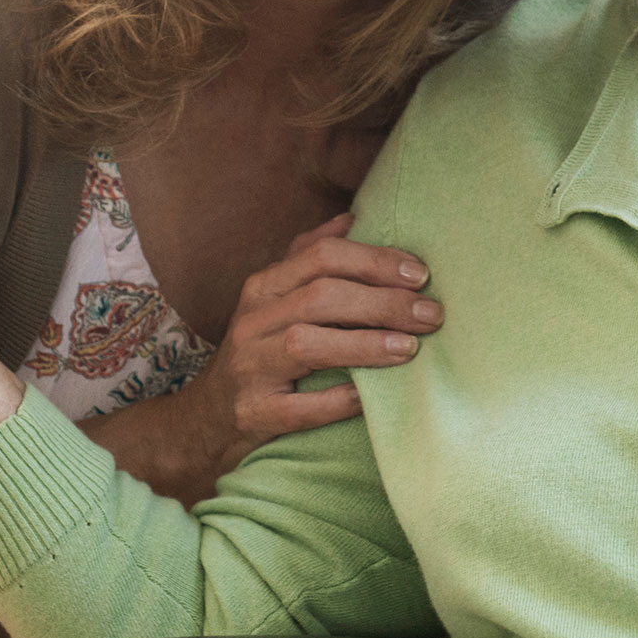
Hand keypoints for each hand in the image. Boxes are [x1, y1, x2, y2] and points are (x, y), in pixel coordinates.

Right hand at [173, 215, 442, 475]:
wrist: (206, 419)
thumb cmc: (259, 351)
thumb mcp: (274, 300)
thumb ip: (309, 257)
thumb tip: (353, 218)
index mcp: (264, 286)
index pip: (322, 257)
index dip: (374, 261)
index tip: (421, 274)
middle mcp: (252, 321)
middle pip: (320, 296)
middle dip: (383, 301)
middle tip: (431, 314)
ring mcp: (250, 367)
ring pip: (306, 344)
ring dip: (365, 344)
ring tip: (409, 348)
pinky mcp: (254, 413)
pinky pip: (300, 408)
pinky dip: (339, 400)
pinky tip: (371, 397)